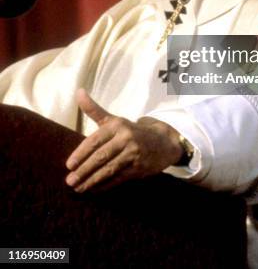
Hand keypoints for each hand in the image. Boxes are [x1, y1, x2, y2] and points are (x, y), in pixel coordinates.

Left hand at [65, 88, 182, 192]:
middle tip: (70, 181)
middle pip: (101, 156)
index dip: (81, 153)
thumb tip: (78, 92)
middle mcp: (126, 138)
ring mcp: (133, 153)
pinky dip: (105, 186)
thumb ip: (94, 109)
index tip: (69, 165)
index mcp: (117, 125)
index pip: (95, 140)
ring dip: (92, 180)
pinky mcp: (139, 168)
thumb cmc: (131, 131)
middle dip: (84, 170)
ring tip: (78, 188)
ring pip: (109, 169)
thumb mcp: (114, 120)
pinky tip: (93, 190)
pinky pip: (118, 178)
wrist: (163, 141)